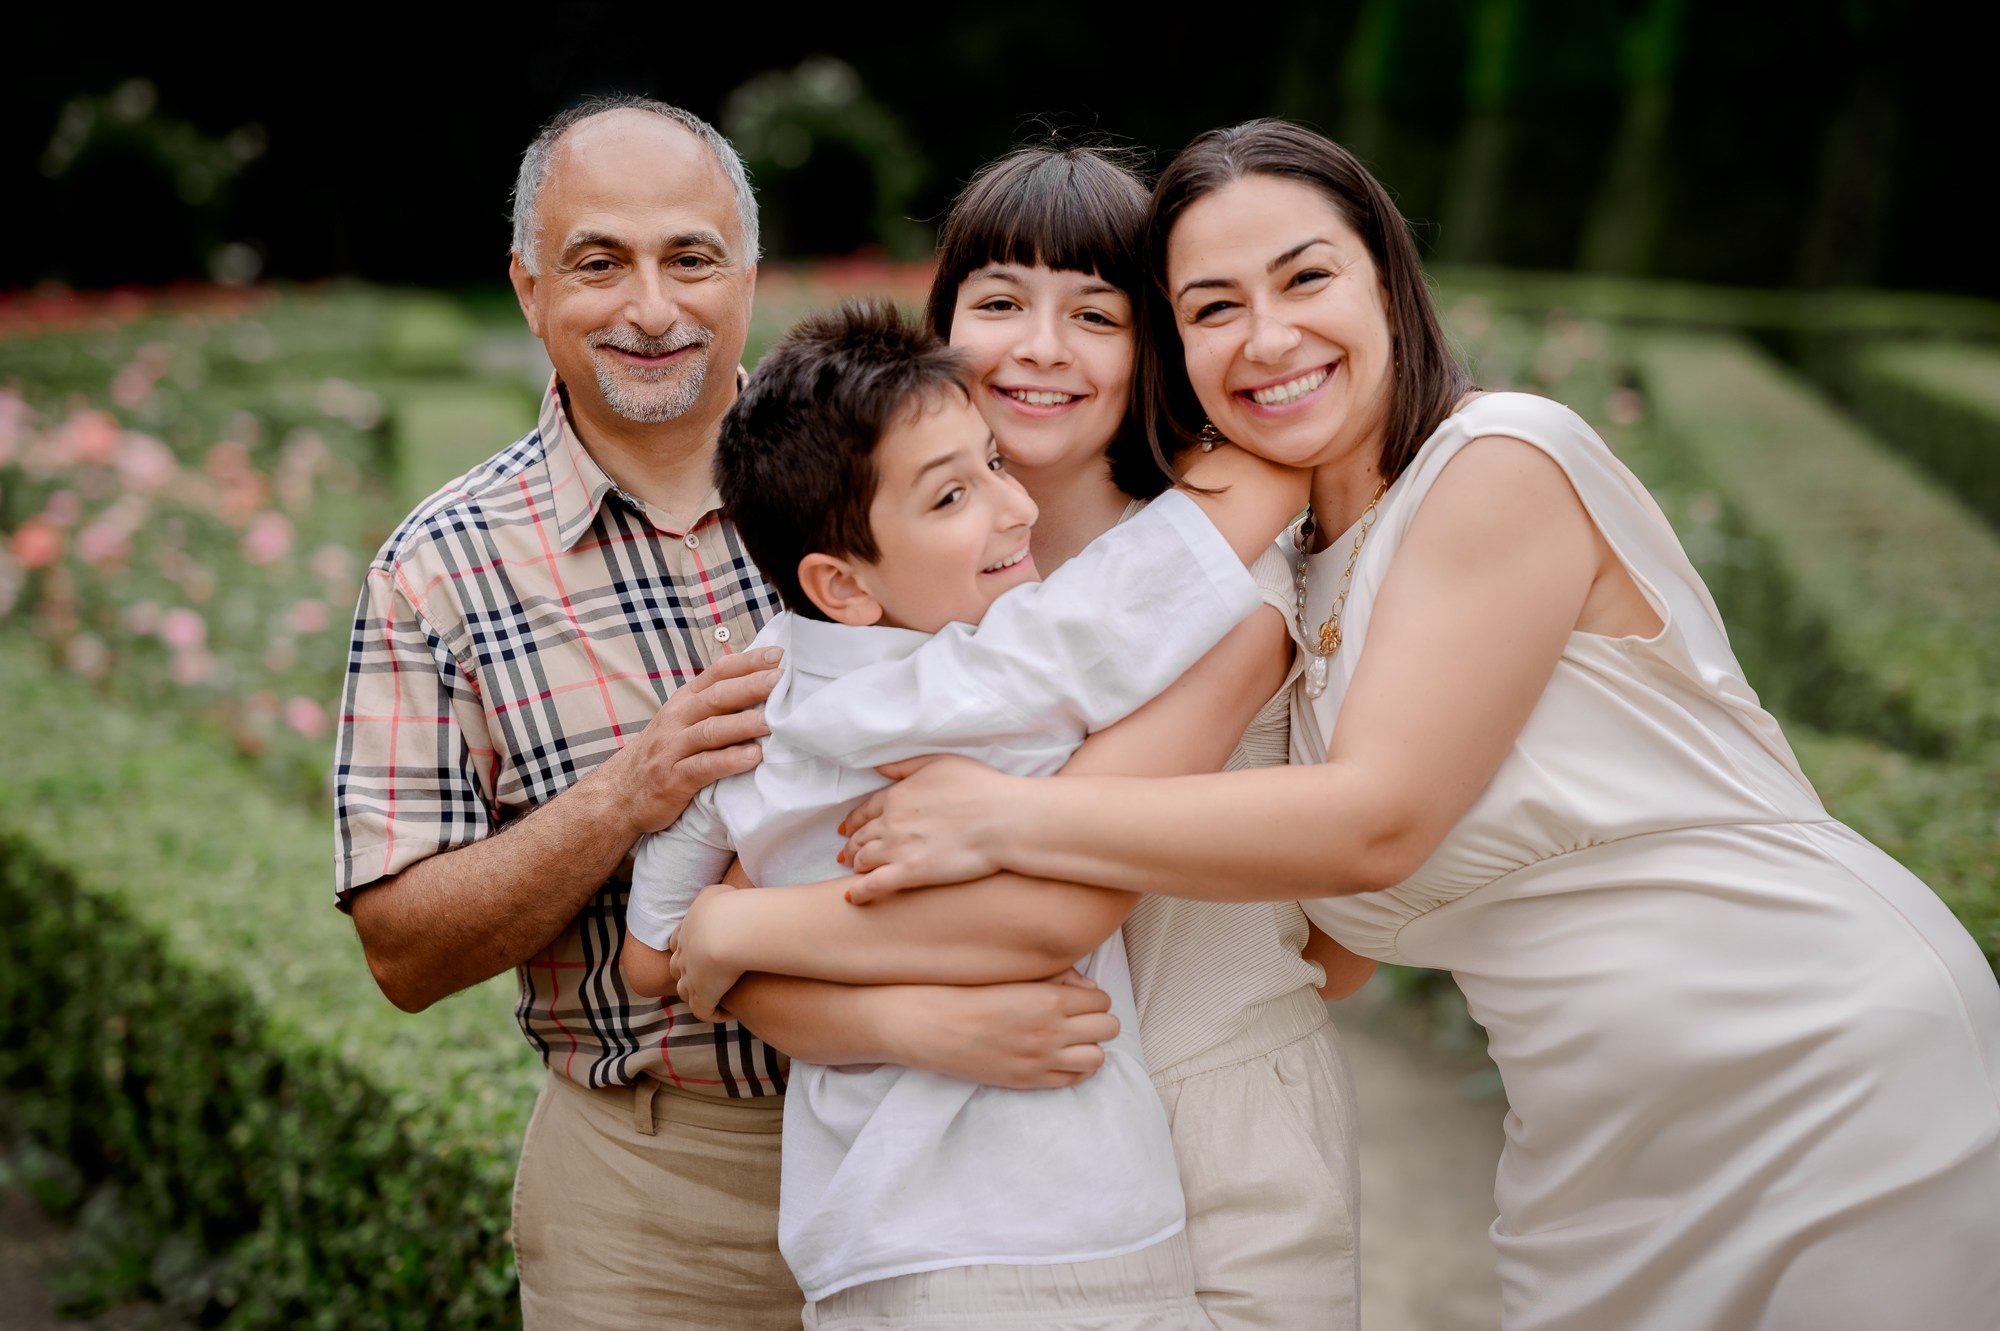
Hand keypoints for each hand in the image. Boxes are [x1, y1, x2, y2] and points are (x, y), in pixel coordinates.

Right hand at [599, 647, 781, 836]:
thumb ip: (715, 704)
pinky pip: (703, 766)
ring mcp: (673, 748)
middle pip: (716, 697)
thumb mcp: (683, 720)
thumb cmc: (665, 754)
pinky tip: (753, 757)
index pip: (717, 673)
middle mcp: (677, 718)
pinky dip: (729, 761)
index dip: (747, 662)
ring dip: (743, 724)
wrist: (620, 794)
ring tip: (772, 721)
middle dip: (750, 686)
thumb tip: (760, 684)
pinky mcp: (674, 778)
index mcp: (684, 701)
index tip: (777, 655)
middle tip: (781, 680)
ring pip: (710, 730)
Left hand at [670, 881, 748, 1020]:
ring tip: (717, 996)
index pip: (677, 942)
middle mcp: (683, 955)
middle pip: (677, 967)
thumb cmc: (730, 907)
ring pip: (685, 990)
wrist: (728, 930)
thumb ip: (716, 895)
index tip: (701, 950)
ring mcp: (690, 978)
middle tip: (707, 974)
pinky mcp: (702, 996)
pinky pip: (703, 1011)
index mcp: (686, 931)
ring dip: (698, 994)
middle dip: (687, 971)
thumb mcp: (719, 891)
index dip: (686, 947)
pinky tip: (728, 1013)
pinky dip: (713, 1014)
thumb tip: (723, 896)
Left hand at [837, 755, 1018, 903]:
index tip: (846, 830)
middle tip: (847, 855)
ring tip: (855, 872)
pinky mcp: (909, 873)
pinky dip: (857, 893)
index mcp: (898, 795)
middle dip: (852, 846)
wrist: (1003, 818)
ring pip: (863, 860)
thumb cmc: (981, 787)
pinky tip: (851, 898)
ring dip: (855, 866)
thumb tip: (879, 768)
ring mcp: (897, 848)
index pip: (865, 811)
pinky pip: (872, 886)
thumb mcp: (941, 763)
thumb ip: (905, 767)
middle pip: (861, 836)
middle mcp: (891, 821)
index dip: (854, 822)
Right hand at [889, 970, 1116, 1088]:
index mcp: (1050, 999)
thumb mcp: (1017, 976)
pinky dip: (1076, 1069)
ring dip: (1090, 1047)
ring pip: (1098, 1057)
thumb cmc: (971, 992)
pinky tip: (1061, 1058)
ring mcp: (1043, 1059)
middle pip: (1108, 1029)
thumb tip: (1090, 990)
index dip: (1092, 1000)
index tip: (1077, 1000)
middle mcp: (1053, 1031)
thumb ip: (1060, 979)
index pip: (1102, 1001)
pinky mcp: (1030, 1081)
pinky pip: (1074, 1080)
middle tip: (1078, 1019)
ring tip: (1072, 1040)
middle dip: (1097, 1022)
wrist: (935, 1025)